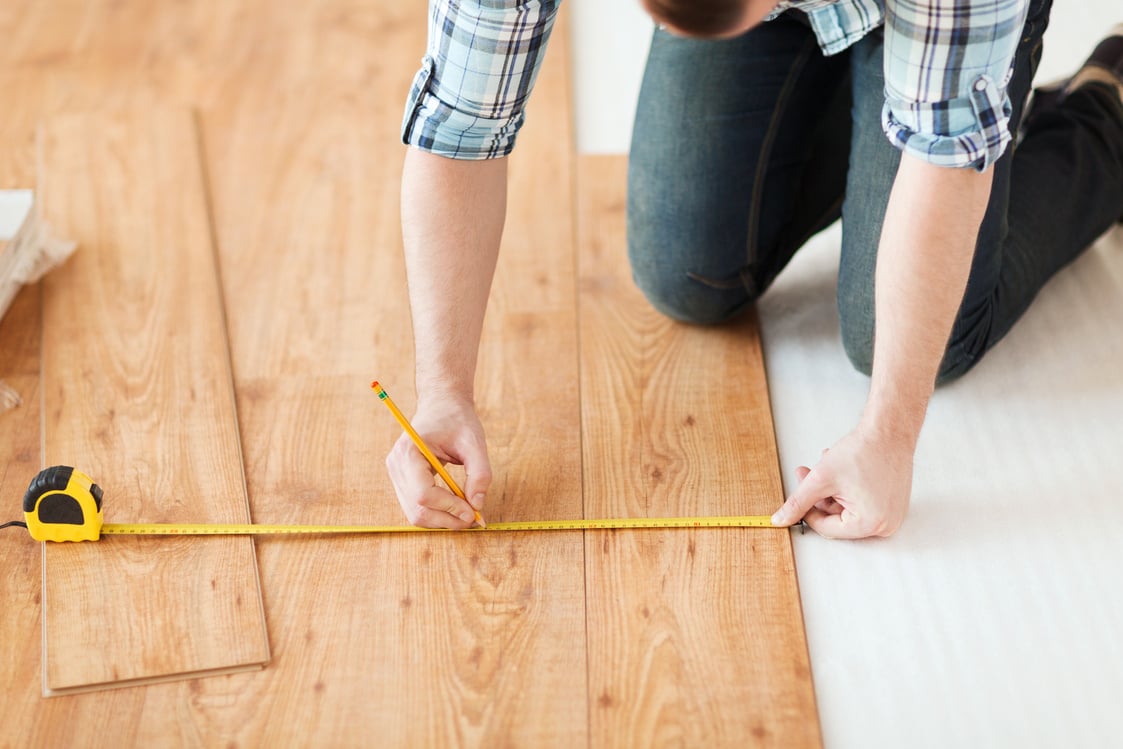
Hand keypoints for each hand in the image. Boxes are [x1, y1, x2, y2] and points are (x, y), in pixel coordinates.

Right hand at [385, 395, 491, 528]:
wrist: (442, 406)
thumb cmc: (457, 420)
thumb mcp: (475, 442)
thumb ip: (480, 473)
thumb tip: (477, 505)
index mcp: (409, 451)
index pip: (423, 494)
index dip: (449, 507)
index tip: (473, 512)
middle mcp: (396, 465)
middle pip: (417, 509)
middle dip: (447, 519)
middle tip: (474, 519)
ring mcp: (396, 475)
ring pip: (416, 514)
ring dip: (443, 520)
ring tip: (468, 514)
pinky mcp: (402, 481)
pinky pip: (417, 508)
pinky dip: (437, 514)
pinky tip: (457, 508)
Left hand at [770, 426, 913, 538]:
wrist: (889, 431)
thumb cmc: (864, 451)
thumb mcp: (821, 479)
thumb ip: (798, 502)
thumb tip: (781, 519)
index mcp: (869, 524)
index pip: (826, 528)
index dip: (808, 511)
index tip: (800, 497)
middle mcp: (885, 525)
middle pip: (837, 518)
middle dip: (819, 495)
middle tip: (806, 474)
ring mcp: (891, 515)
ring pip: (847, 509)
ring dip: (831, 489)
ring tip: (826, 464)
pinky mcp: (892, 504)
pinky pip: (861, 503)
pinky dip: (847, 489)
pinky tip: (841, 470)